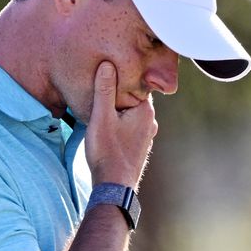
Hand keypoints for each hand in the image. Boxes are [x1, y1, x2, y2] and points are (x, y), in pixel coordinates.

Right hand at [85, 61, 156, 188]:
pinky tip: (108, 125)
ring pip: (131, 114)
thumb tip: (107, 64)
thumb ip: (104, 90)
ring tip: (102, 106)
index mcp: (145, 110)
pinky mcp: (139, 146)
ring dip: (118, 110)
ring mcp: (146, 135)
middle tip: (100, 88)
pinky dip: (120, 123)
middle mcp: (150, 121)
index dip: (120, 78)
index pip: (135, 83)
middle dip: (119, 93)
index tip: (106, 74)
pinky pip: (130, 127)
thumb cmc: (107, 152)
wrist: (114, 186)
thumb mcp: (101, 117)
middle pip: (133, 98)